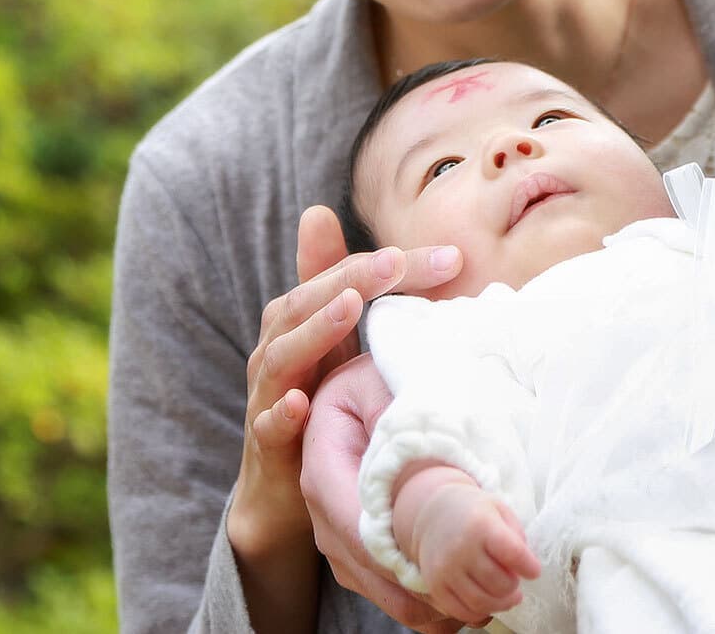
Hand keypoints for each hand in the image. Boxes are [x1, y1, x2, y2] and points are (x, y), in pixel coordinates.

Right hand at [228, 207, 461, 567]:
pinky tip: (299, 403)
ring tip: (350, 305)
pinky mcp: (266, 442)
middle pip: (310, 302)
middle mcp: (278, 346)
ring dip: (317, 329)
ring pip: (285, 354)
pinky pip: (268, 424)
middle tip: (395, 263)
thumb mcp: (340, 342)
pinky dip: (281, 412)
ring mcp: (268, 393)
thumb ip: (355, 285)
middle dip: (354, 278)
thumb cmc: (316, 400)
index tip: (448, 257)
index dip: (389, 265)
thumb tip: (364, 227)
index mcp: (299, 318)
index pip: (344, 278)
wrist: (281, 486)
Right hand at [302, 354, 467, 632]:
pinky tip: (462, 608)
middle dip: (419, 589)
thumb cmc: (371, 381)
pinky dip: (421, 601)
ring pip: (376, 586)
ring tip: (480, 608)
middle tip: (479, 601)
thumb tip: (423, 449)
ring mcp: (335, 533)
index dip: (396, 553)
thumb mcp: (379, 383)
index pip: (353, 523)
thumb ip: (395, 412)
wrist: (355, 391)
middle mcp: (322, 507)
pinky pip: (384, 586)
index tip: (447, 569)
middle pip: (366, 566)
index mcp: (322, 464)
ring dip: (424, 602)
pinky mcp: (354, 549)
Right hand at [395, 464, 540, 623]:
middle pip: (500, 584)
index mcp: (480, 524)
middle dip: (514, 586)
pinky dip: (481, 612)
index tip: (534, 571)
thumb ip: (516, 537)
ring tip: (507, 595)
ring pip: (482, 603)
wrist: (434, 515)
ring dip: (501, 603)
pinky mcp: (435, 586)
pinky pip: (463, 612)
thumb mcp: (499, 510)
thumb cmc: (473, 513)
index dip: (530, 567)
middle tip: (515, 580)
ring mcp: (445, 569)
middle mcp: (461, 548)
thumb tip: (525, 568)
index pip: (513, 554)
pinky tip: (487, 601)